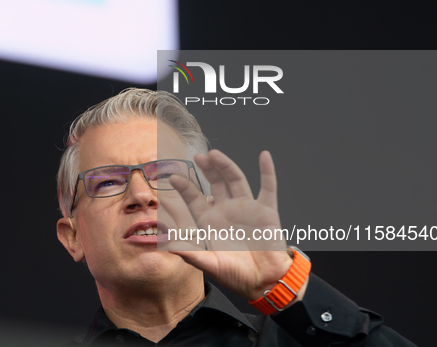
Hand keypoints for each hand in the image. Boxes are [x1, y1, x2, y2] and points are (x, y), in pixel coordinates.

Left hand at [165, 150, 295, 301]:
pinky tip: (264, 156)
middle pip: (215, 183)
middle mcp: (227, 210)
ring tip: (215, 154)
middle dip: (207, 170)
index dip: (185, 188)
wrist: (264, 281)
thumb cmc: (236, 275)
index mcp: (210, 221)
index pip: (195, 199)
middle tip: (198, 157)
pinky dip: (267, 171)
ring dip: (226, 166)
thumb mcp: (210, 264)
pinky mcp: (267, 211)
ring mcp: (247, 208)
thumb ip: (192, 254)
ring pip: (235, 180)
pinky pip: (268, 187)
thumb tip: (168, 247)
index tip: (173, 178)